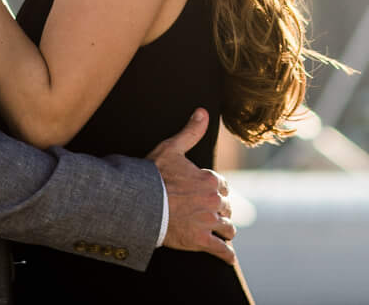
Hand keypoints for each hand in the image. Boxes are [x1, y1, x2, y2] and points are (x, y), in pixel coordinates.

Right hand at [150, 108, 235, 263]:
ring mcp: (208, 221)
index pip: (224, 187)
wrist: (140, 203)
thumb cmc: (153, 175)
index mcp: (209, 179)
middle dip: (222, 210)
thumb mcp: (171, 149)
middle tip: (214, 214)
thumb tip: (203, 111)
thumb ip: (190, 132)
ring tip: (223, 233)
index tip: (213, 195)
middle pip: (227, 207)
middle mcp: (213, 201)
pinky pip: (221, 249)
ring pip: (228, 228)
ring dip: (226, 230)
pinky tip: (228, 257)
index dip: (218, 191)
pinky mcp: (200, 240)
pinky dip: (226, 254)